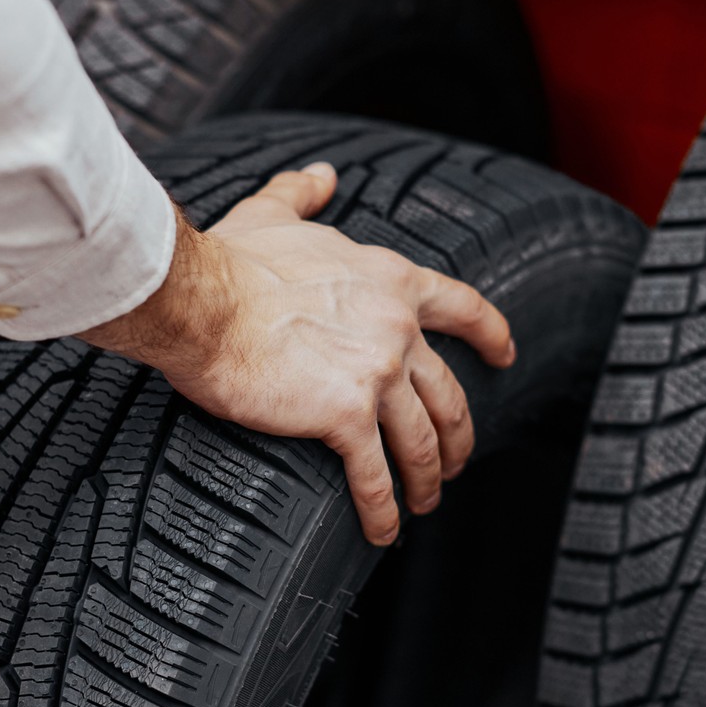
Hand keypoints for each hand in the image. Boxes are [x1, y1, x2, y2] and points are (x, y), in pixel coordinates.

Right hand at [82, 165, 516, 545]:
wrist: (201, 302)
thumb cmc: (229, 262)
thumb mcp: (274, 213)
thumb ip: (303, 194)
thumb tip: (321, 175)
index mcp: (390, 280)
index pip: (463, 307)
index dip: (491, 336)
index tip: (505, 356)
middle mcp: (397, 328)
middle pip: (449, 394)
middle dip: (459, 436)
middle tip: (456, 462)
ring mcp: (377, 374)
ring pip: (422, 442)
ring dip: (428, 479)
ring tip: (422, 503)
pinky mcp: (345, 416)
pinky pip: (376, 477)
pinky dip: (384, 510)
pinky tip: (384, 531)